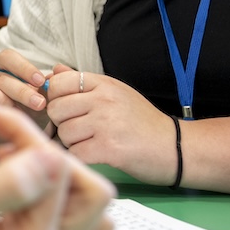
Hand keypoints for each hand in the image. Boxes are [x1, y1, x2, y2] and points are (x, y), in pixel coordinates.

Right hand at [0, 47, 52, 150]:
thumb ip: (49, 86)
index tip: (41, 81)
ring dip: (6, 99)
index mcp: (5, 69)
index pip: (8, 57)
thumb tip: (59, 71)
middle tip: (40, 103)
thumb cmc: (30, 113)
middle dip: (22, 89)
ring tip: (23, 113)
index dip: (24, 67)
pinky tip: (7, 118)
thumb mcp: (43, 99)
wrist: (16, 138)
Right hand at [0, 99, 113, 229]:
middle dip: (46, 150)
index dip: (30, 138)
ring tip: (3, 150)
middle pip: (89, 191)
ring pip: (83, 197)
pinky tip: (6, 163)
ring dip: (49, 163)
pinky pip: (66, 207)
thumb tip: (55, 160)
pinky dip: (45, 177)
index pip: (67, 178)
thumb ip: (5, 188)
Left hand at [43, 65, 174, 182]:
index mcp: (104, 84)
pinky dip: (81, 158)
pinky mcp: (109, 149)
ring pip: (64, 133)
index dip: (55, 99)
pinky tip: (96, 155)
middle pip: (56, 109)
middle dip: (62, 123)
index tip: (67, 110)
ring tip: (91, 142)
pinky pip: (76, 153)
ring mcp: (106, 124)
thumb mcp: (116, 93)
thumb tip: (54, 71)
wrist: (175, 147)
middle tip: (79, 130)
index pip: (58, 83)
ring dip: (72, 143)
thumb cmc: (143, 122)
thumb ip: (84, 83)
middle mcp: (104, 100)